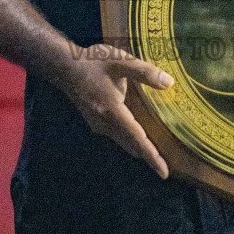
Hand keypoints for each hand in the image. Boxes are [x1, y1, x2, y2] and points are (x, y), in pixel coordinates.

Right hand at [56, 43, 173, 177]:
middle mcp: (104, 123)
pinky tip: (139, 138)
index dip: (151, 156)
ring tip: (156, 158)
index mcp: (112, 111)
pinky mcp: (96, 123)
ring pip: (124, 143)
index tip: (164, 172)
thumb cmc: (93, 62)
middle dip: (149, 158)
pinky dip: (130, 141)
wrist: (64, 68)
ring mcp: (98, 125)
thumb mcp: (121, 61)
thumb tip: (169, 83)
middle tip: (166, 170)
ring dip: (139, 150)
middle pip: (131, 146)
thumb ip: (145, 72)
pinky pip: (117, 137)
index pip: (136, 138)